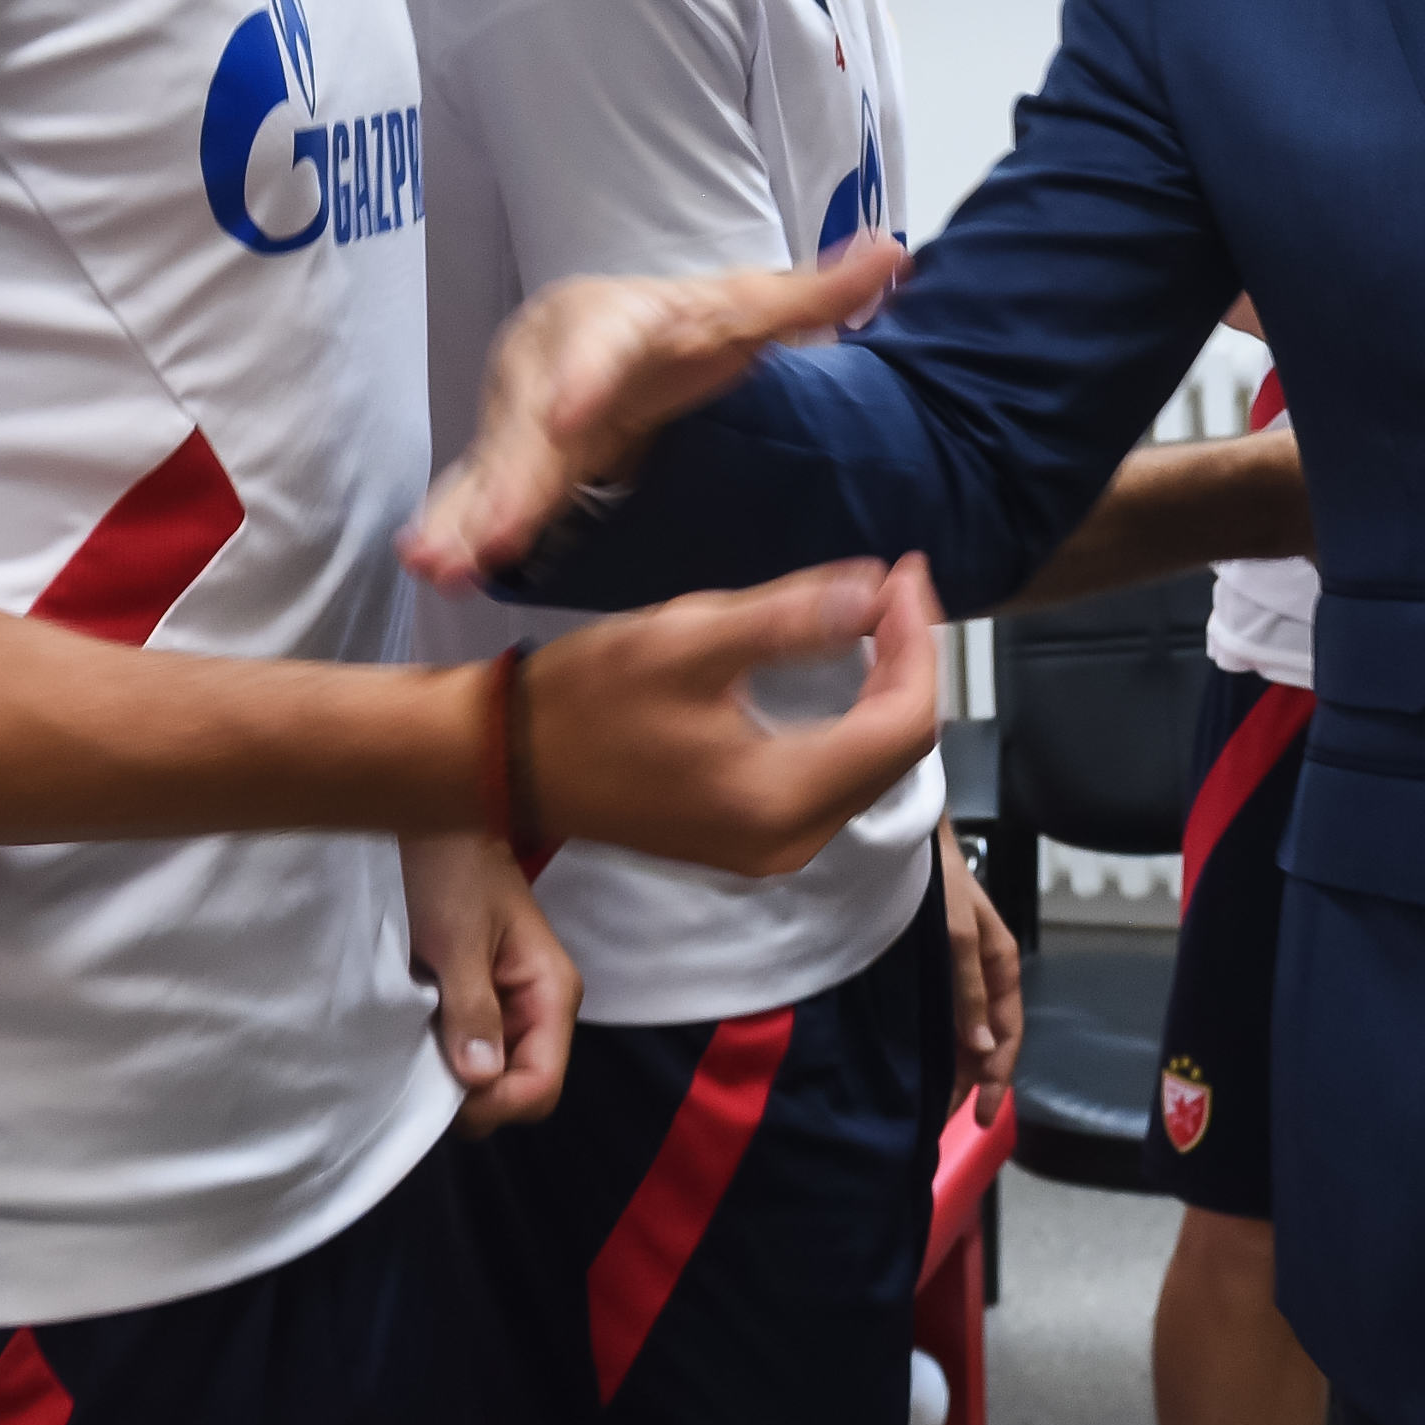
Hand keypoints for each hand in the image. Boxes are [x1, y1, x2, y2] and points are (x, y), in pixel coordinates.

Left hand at [401, 833, 578, 1137]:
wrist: (434, 825)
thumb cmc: (452, 872)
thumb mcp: (458, 939)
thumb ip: (473, 1008)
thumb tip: (480, 1078)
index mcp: (551, 993)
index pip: (541, 1086)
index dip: (494, 1104)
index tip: (439, 1093)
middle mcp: (539, 1009)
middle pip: (521, 1090)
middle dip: (474, 1097)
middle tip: (419, 1073)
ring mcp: (511, 1008)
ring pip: (493, 1077)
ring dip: (454, 1078)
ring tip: (412, 1052)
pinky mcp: (481, 1003)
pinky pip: (471, 1052)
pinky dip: (442, 1058)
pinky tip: (413, 1040)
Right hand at [404, 236, 908, 588]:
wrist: (608, 335)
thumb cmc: (682, 328)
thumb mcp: (745, 309)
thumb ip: (814, 294)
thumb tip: (894, 255)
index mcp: (616, 322)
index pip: (602, 347)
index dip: (584, 378)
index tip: (569, 418)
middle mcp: (554, 365)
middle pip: (533, 423)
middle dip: (512, 479)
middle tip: (497, 533)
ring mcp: (517, 415)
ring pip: (492, 465)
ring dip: (464, 514)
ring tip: (440, 563)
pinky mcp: (501, 459)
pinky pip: (469, 494)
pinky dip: (448, 527)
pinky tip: (429, 566)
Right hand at [529, 557, 944, 876]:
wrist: (504, 764)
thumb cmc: (585, 699)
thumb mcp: (686, 640)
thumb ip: (788, 619)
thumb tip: (875, 591)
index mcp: (779, 797)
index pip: (902, 724)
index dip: (919, 642)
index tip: (906, 575)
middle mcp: (789, 841)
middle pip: (897, 749)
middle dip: (911, 659)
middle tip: (897, 584)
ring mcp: (773, 849)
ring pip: (872, 766)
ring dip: (887, 688)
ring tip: (883, 613)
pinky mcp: (753, 839)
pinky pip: (836, 778)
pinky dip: (853, 719)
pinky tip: (848, 664)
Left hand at [943, 824, 1022, 1126]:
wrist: (905, 841)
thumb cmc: (939, 882)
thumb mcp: (958, 936)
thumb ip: (968, 992)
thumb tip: (981, 1051)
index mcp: (1001, 966)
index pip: (1007, 1034)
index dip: (999, 1078)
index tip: (983, 1117)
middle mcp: (982, 974)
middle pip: (985, 1040)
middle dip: (972, 1082)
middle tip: (946, 1121)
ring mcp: (957, 971)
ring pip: (962, 1031)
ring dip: (952, 1066)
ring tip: (932, 1105)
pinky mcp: (932, 967)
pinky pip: (940, 1015)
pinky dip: (935, 1043)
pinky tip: (919, 1063)